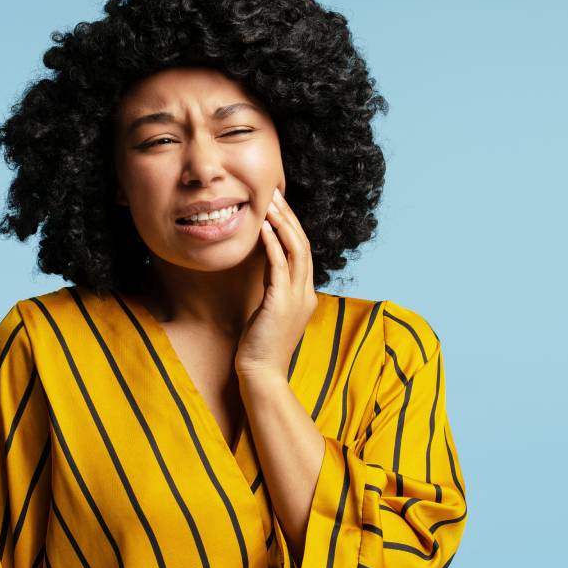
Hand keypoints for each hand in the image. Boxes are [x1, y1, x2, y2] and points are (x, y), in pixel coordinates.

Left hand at [235, 186, 318, 379]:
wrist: (262, 373)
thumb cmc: (261, 345)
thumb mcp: (272, 312)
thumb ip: (276, 290)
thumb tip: (269, 271)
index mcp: (306, 294)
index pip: (303, 251)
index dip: (292, 226)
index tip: (279, 207)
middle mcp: (306, 292)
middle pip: (303, 244)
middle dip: (289, 216)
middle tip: (275, 194)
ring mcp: (297, 297)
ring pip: (296, 250)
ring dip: (283, 224)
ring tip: (270, 203)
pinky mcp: (281, 303)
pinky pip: (279, 266)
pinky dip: (273, 244)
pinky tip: (264, 228)